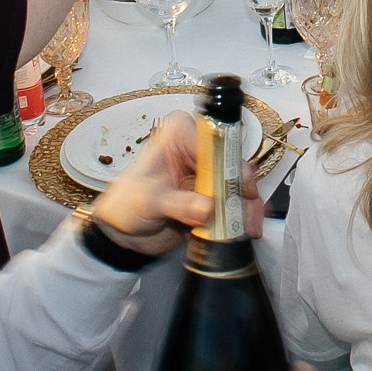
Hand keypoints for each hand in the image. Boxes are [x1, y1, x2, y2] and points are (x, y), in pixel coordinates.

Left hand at [86, 111, 264, 255]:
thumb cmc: (125, 205)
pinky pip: (237, 203)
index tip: (235, 184)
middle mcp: (198, 151)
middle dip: (243, 188)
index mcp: (179, 136)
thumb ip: (177, 203)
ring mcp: (209, 174)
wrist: (124, 234)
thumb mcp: (147, 201)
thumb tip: (205, 207)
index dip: (228, 161)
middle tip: (243, 209)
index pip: (214, 140)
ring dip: (246, 206)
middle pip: (234, 162)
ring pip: (240, 184)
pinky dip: (243, 217)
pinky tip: (245, 229)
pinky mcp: (215, 196)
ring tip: (247, 226)